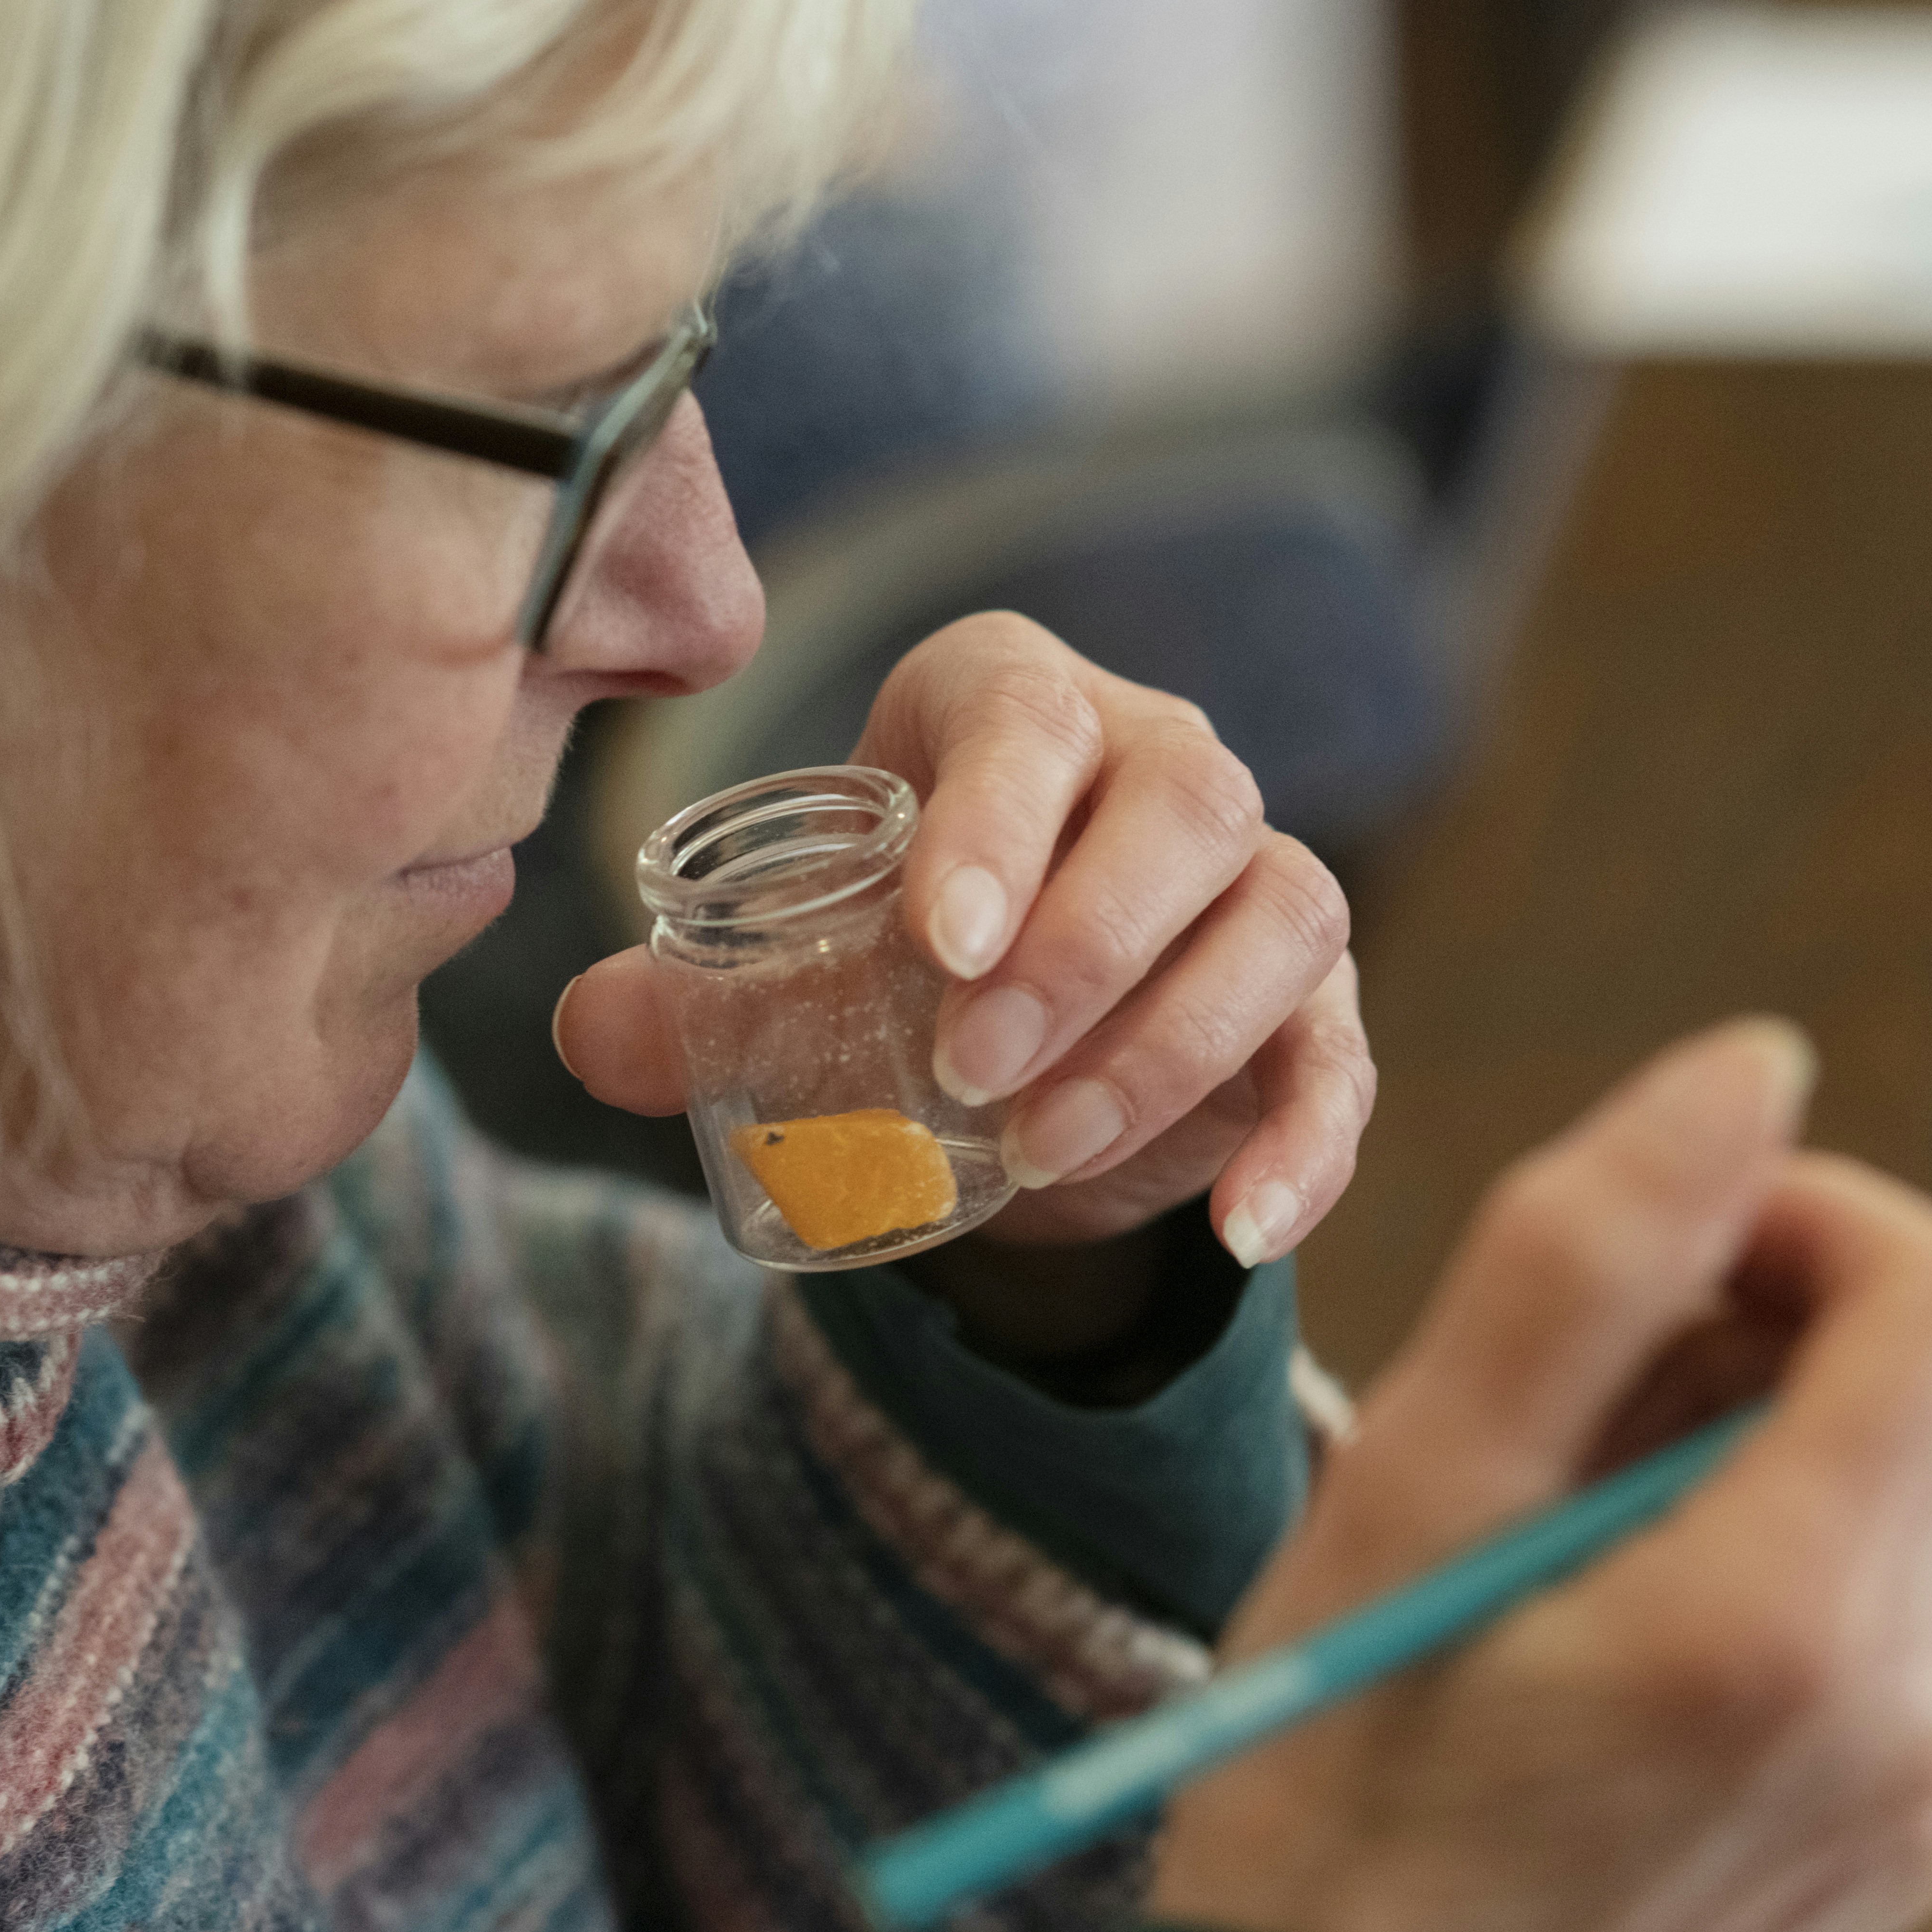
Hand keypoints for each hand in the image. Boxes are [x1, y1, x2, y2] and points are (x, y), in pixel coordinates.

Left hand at [553, 611, 1369, 1265]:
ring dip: (1167, 1044)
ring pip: (1279, 915)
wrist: (998, 1034)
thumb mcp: (790, 968)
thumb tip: (592, 1039)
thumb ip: (688, 1002)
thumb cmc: (889, 954)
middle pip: (1186, 802)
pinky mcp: (1312, 1004)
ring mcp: (1256, 876)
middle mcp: (1160, 758)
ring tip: (1041, 1151)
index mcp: (1015, 703)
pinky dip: (1303, 1147)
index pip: (1028, 723)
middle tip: (970, 1071)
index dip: (996, 822)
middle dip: (1083, 943)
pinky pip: (1339, 1058)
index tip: (938, 943)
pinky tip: (1238, 1228)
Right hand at [1147, 1020, 1931, 1931]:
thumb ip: (1587, 1256)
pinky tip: (1612, 1625)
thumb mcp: (1413, 1484)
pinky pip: (1890, 1616)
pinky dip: (1765, 1563)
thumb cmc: (1335, 1767)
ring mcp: (1927, 1791)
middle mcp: (1911, 1712)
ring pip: (1907, 1494)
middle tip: (1549, 1414)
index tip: (1663, 1250)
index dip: (1816, 1217)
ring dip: (1750, 1453)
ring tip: (1559, 1532)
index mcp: (1786, 1617)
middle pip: (1929, 1394)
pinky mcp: (1909, 1835)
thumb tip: (1756, 1065)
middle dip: (1754, 1345)